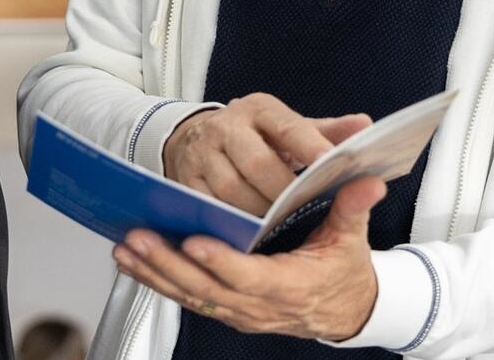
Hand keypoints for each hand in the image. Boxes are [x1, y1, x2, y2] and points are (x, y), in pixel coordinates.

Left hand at [113, 175, 385, 340]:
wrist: (348, 311)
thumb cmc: (346, 272)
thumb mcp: (352, 240)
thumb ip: (352, 208)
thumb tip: (368, 181)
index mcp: (290, 286)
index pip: (250, 276)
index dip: (221, 261)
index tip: (193, 242)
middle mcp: (259, 305)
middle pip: (207, 290)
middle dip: (168, 265)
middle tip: (138, 239)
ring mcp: (240, 311)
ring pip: (190, 296)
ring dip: (154, 273)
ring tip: (125, 248)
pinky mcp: (227, 309)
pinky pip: (187, 297)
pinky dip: (158, 280)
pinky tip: (133, 262)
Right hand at [162, 94, 370, 215]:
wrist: (199, 136)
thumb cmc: (255, 136)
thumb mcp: (289, 127)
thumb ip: (326, 132)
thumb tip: (364, 127)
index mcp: (259, 110)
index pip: (288, 127)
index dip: (310, 146)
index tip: (330, 163)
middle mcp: (227, 126)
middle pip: (257, 163)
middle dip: (282, 192)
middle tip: (301, 210)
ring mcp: (202, 153)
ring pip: (232, 189)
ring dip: (258, 212)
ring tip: (277, 225)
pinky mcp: (186, 178)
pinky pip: (209, 207)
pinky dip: (230, 223)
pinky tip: (247, 232)